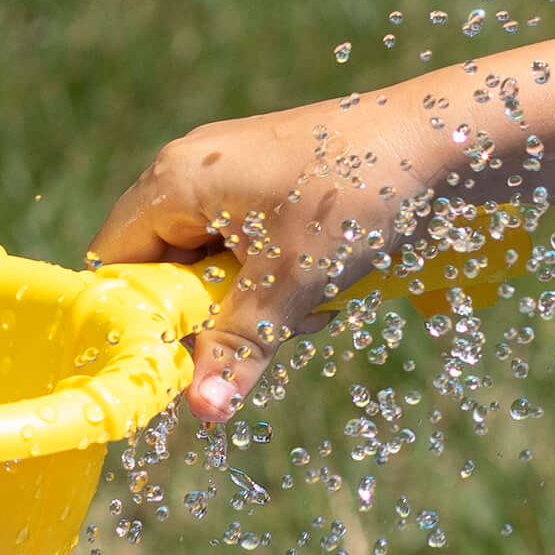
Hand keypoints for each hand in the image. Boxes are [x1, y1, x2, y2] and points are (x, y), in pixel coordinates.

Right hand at [89, 91, 448, 421]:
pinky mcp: (273, 184)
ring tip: (308, 304)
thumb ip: (239, 346)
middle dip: (212, 314)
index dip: (140, 317)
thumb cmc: (355, 195)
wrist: (439, 140)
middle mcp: (193, 169)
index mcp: (175, 179)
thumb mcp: (292, 283)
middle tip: (264, 330)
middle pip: (165, 268)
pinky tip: (326, 286)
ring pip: (215, 265)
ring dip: (256, 303)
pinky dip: (280, 279)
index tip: (181, 356)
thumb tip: (202, 413)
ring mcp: (234, 173)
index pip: (115, 262)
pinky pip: (251, 248)